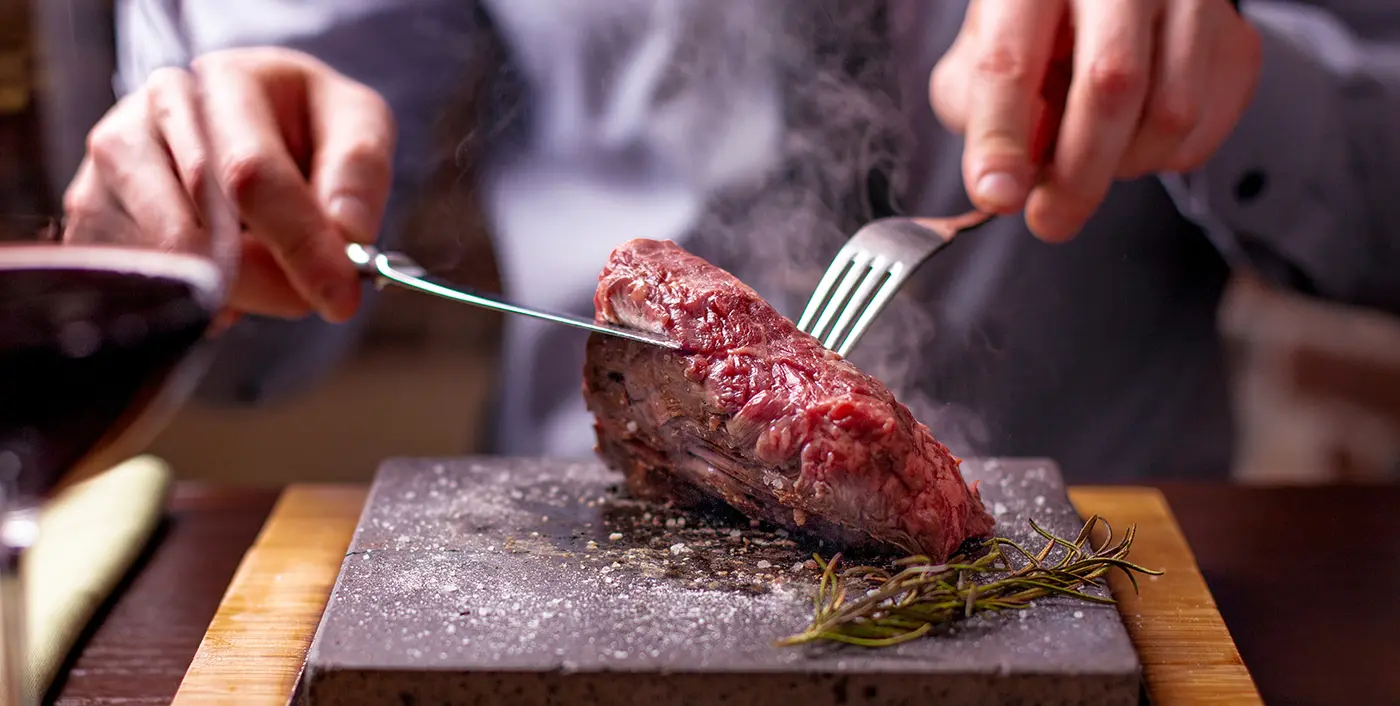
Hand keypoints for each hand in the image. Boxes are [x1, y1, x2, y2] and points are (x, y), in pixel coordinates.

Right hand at [65, 47, 395, 321]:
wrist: (248, 115)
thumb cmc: (305, 123)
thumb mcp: (357, 124)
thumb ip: (358, 174)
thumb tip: (347, 235)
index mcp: (223, 82)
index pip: (250, 175)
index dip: (299, 244)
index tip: (341, 297)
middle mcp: (150, 116)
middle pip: (200, 234)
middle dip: (269, 281)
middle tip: (312, 292)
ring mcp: (108, 166)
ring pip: (167, 267)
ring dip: (235, 291)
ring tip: (267, 263)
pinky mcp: (90, 215)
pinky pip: (141, 285)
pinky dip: (196, 299)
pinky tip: (227, 273)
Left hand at [930, 0, 1261, 241]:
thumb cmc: (1045, 22)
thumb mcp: (985, 52)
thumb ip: (979, 112)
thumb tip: (1002, 182)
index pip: (1013, 61)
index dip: (1001, 139)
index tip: (999, 195)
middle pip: (1111, 83)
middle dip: (1076, 175)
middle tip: (1051, 218)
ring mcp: (1190, 1)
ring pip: (1171, 113)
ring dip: (1126, 164)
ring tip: (1094, 155)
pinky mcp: (1235, 40)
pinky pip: (1206, 129)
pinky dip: (1164, 157)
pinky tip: (1134, 136)